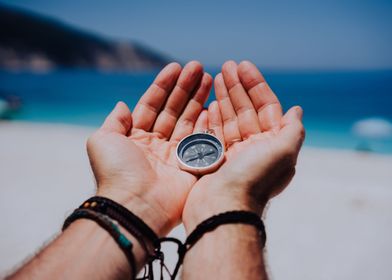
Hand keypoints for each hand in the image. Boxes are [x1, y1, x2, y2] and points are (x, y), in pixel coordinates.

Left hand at [87, 61, 211, 235]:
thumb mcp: (103, 140)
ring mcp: (175, 154)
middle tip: (198, 67)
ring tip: (209, 77)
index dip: (163, 85)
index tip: (176, 67)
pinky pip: (201, 139)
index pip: (152, 104)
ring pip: (188, 120)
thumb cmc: (116, 172)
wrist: (134, 206)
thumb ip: (115, 120)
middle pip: (173, 109)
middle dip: (185, 87)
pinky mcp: (191, 166)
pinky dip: (207, 121)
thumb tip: (123, 104)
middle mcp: (156, 144)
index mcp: (136, 137)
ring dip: (198, 98)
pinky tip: (213, 103)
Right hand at [182, 61, 304, 230]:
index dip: (256, 85)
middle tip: (226, 65)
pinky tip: (209, 103)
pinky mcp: (214, 160)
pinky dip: (212, 117)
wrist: (223, 209)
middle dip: (237, 87)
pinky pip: (214, 133)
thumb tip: (297, 109)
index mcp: (271, 145)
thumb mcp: (283, 151)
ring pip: (229, 119)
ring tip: (214, 76)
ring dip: (223, 97)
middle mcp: (254, 148)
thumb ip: (293, 129)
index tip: (243, 66)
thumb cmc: (253, 179)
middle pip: (246, 110)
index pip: (265, 107)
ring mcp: (233, 154)